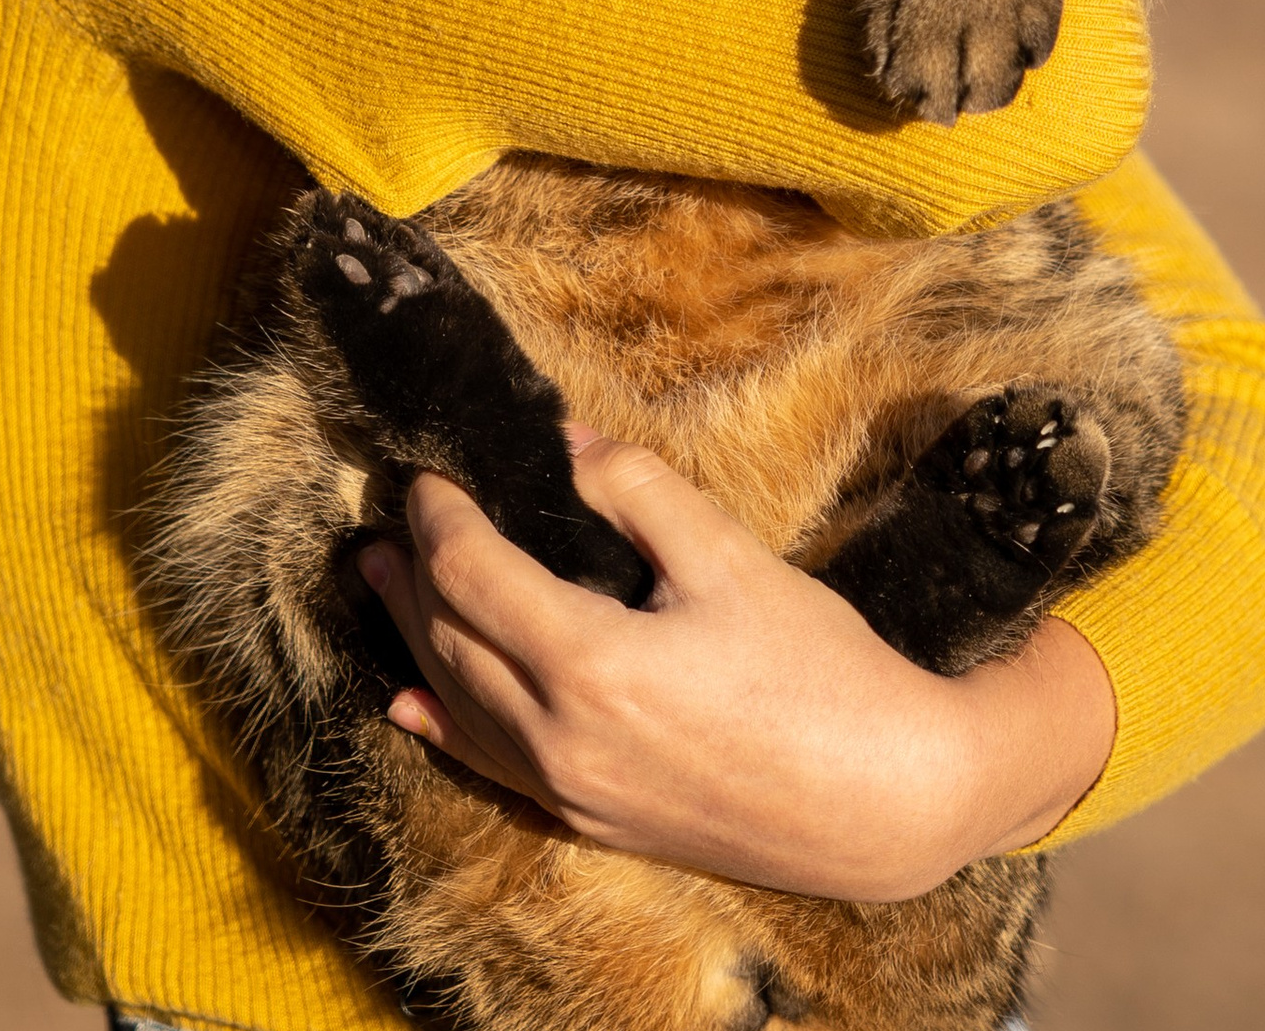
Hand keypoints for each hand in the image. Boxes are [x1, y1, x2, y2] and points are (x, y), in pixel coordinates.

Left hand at [359, 428, 1116, 902]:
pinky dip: (443, 723)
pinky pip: (491, 767)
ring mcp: (574, 791)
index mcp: (591, 663)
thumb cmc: (822, 672)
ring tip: (378, 581)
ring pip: (458, 705)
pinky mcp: (595, 822)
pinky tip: (410, 702)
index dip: (440, 514)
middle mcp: (562, 739)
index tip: (429, 470)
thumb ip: (637, 491)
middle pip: (449, 639)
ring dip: (410, 636)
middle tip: (390, 515)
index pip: (471, 574)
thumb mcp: (731, 556)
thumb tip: (565, 443)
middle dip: (414, 569)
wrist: (886, 801)